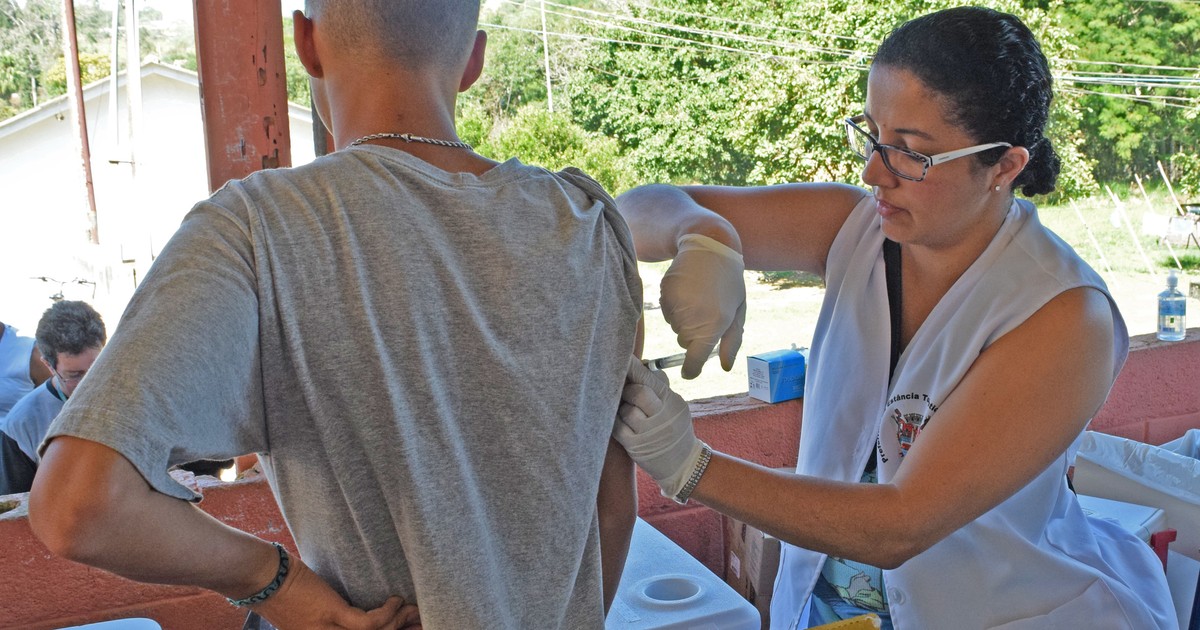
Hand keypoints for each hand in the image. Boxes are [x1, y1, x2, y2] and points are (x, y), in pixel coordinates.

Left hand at [252, 555, 420, 628]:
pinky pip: (368, 623)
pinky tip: (395, 600)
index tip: (407, 628)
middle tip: (420, 621)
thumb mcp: (308, 614)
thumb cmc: (284, 590)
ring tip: (411, 608)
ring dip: (399, 622)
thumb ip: (332, 620)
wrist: (263, 579)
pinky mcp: (331, 615)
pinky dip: (387, 613)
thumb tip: (362, 613)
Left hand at [614, 356, 703, 498]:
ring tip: (630, 414)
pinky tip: (623, 423)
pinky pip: (617, 427)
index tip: (622, 358)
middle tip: (626, 393)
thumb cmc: (674, 428)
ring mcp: (649, 433)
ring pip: (625, 410)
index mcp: (672, 402)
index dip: (633, 367)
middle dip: (627, 391)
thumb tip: (641, 363)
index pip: (649, 379)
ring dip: (622, 409)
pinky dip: (616, 422)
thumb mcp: (674, 405)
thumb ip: (659, 386)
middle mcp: (663, 417)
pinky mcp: (635, 446)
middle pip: (638, 393)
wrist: (683, 464)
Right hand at [660, 234, 745, 378]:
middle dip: (695, 333)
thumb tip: (725, 367)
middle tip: (708, 310)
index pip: (694, 360)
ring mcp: (676, 307)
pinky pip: (667, 313)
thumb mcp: (738, 311)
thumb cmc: (729, 282)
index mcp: (713, 325)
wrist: (710, 246)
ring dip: (686, 319)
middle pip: (685, 342)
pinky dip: (676, 307)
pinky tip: (688, 291)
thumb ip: (732, 341)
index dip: (691, 369)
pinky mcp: (665, 295)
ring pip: (676, 327)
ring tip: (699, 297)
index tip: (689, 372)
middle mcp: (692, 319)